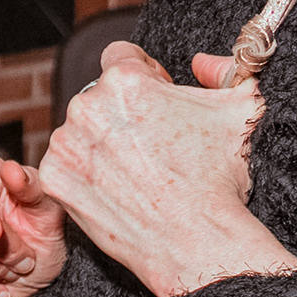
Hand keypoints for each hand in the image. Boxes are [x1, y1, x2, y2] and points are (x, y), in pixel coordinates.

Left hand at [39, 42, 296, 296]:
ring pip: (80, 130)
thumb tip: (202, 62)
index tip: (155, 97)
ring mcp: (66, 144)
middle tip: (152, 143)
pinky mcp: (53, 179)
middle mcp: (87, 106)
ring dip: (101, 142)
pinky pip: (65, 164)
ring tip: (137, 169)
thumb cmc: (219, 177)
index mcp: (125, 80)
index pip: (120, 56)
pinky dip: (84, 173)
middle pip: (99, 95)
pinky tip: (116, 187)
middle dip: (122, 111)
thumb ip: (227, 69)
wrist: (196, 240)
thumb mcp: (242, 108)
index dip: (143, 75)